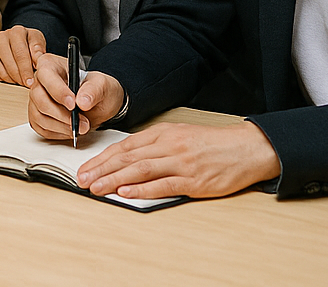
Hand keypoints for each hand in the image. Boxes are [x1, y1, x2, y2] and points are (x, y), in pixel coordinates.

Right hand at [0, 25, 46, 85]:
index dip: (26, 70)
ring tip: (20, 81)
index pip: (20, 54)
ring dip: (12, 80)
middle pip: (9, 63)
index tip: (31, 82)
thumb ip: (39, 49)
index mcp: (16, 32)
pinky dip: (3, 80)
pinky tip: (12, 79)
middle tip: (26, 85)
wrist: (19, 42)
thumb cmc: (30, 43)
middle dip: (19, 77)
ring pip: (1, 70)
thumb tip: (37, 58)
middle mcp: (0, 37)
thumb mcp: (38, 42)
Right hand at [27, 52, 124, 139]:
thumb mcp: (102, 84)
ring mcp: (36, 101)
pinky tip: (71, 130)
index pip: (46, 76)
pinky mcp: (38, 117)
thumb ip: (93, 90)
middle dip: (61, 114)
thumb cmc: (96, 90)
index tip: (73, 105)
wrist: (98, 105)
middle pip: (39, 98)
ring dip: (61, 126)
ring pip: (39, 116)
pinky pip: (42, 128)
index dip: (58, 91)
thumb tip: (82, 101)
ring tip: (81, 127)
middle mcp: (40, 82)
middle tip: (82, 122)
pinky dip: (58, 133)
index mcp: (51, 65)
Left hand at [76, 121, 281, 199]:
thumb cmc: (211, 144)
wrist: (246, 148)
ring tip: (96, 188)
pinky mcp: (194, 180)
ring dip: (114, 180)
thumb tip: (126, 159)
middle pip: (127, 158)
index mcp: (162, 134)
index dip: (102, 158)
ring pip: (140, 170)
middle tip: (81, 180)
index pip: (124, 146)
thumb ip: (153, 146)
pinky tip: (126, 192)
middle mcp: (168, 146)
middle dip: (101, 169)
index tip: (85, 169)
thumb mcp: (178, 135)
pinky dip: (143, 189)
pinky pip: (163, 184)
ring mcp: (181, 163)